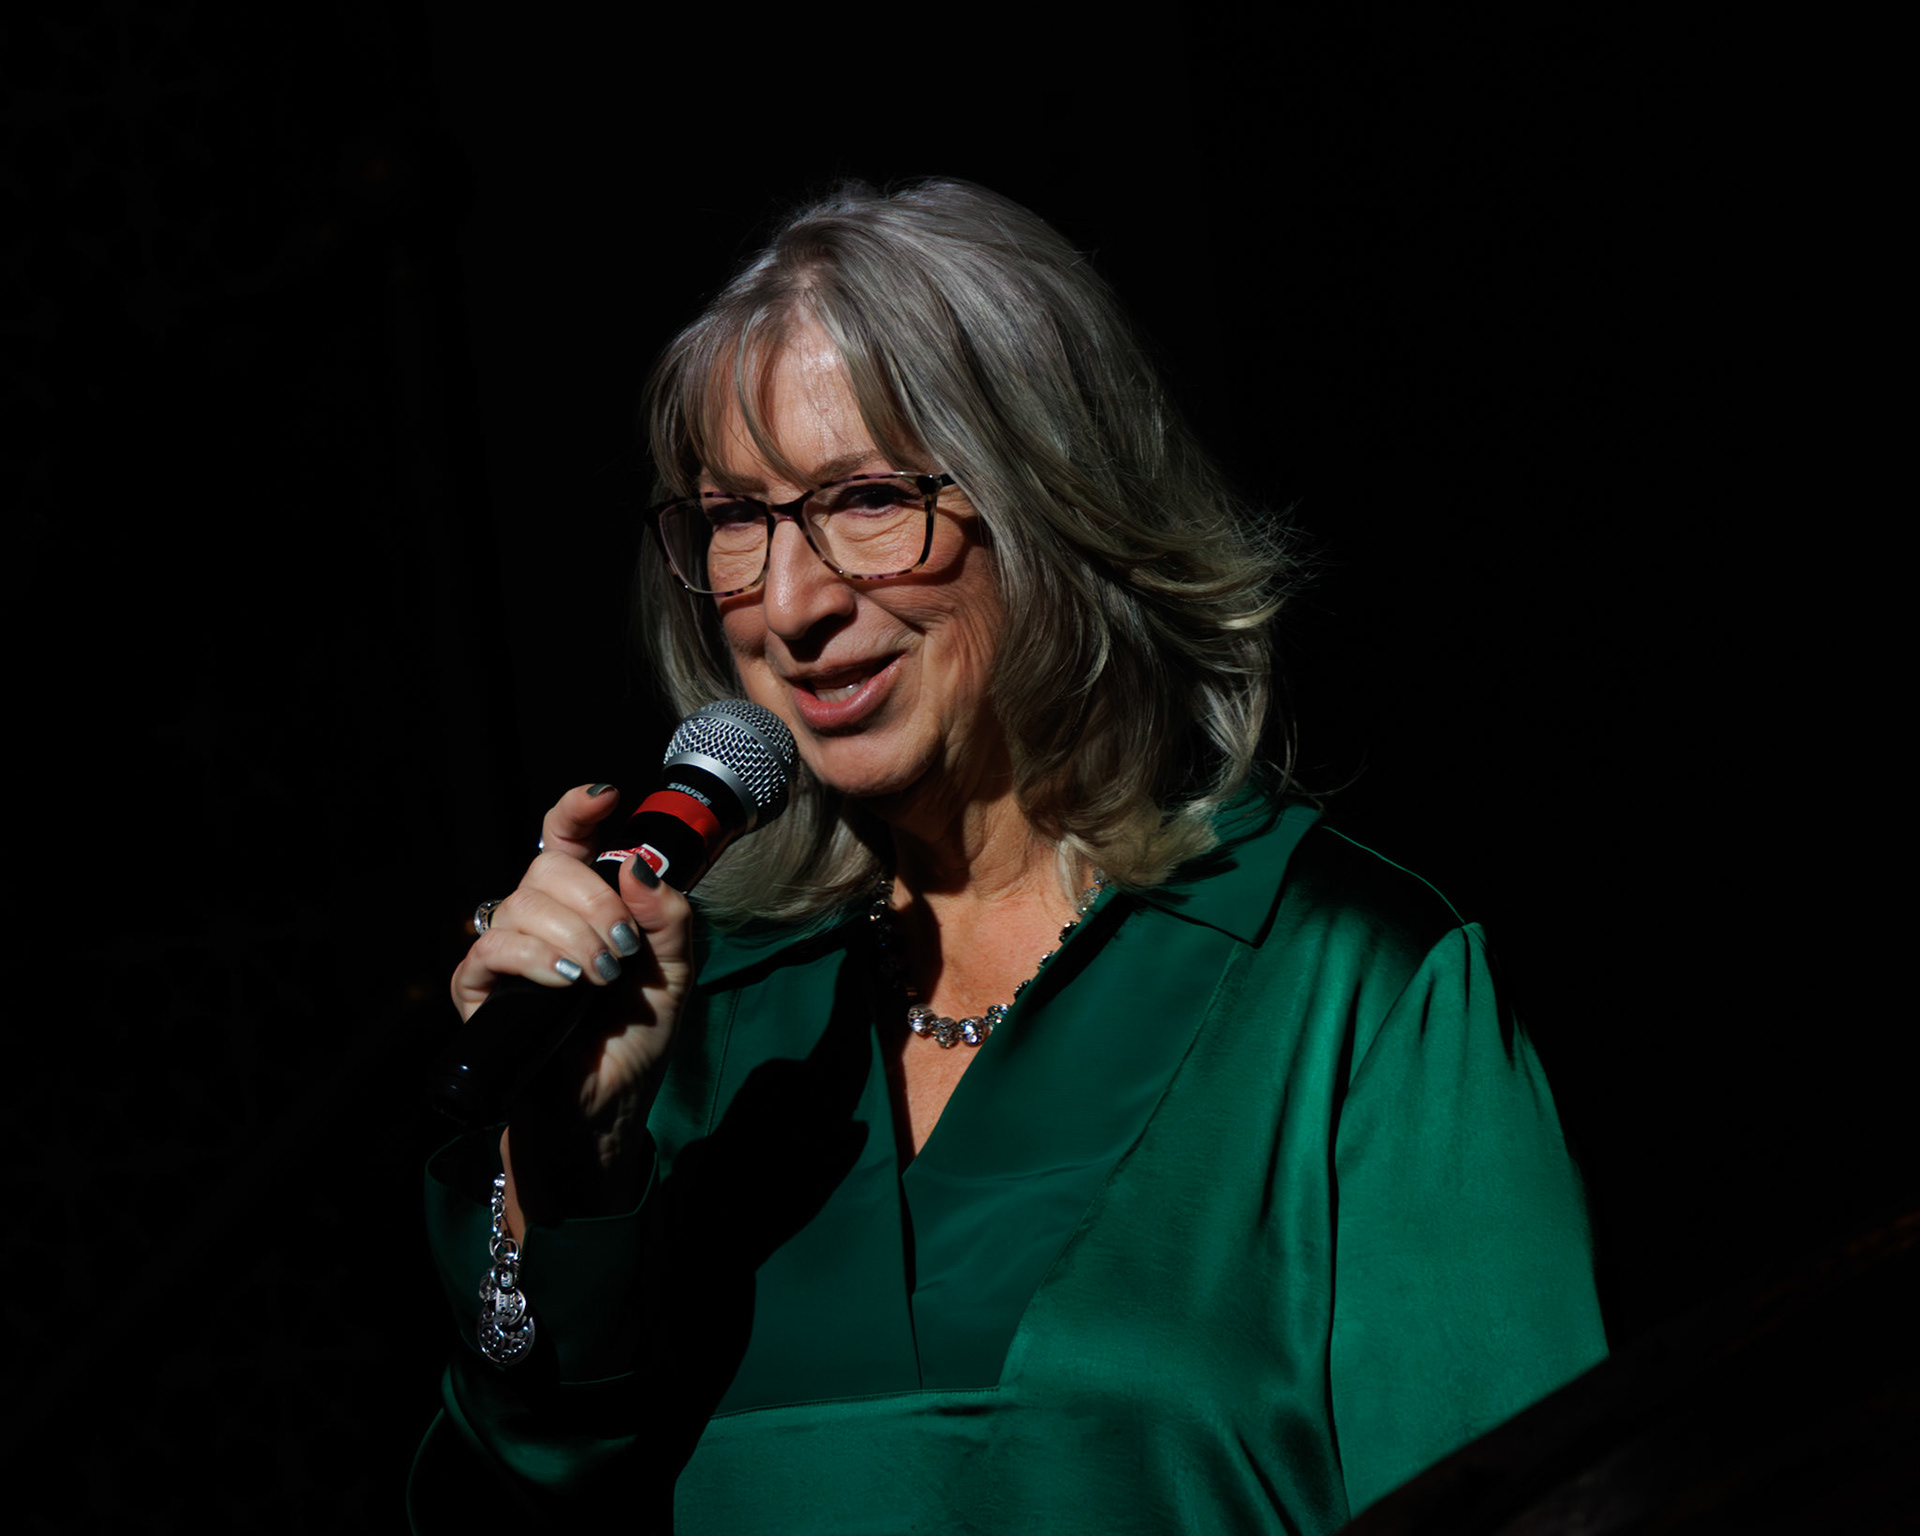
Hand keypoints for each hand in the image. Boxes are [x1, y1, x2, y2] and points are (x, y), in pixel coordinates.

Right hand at [451, 784, 692, 1224]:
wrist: (606, 1106)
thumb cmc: (635, 1039)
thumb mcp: (675, 974)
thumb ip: (669, 919)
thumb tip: (638, 865)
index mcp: (583, 905)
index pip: (565, 840)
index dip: (576, 811)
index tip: (605, 798)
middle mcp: (539, 919)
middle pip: (546, 868)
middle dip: (594, 901)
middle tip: (622, 948)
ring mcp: (505, 952)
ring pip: (521, 905)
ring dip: (573, 936)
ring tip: (601, 977)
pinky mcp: (477, 990)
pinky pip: (492, 948)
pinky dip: (534, 958)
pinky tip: (565, 982)